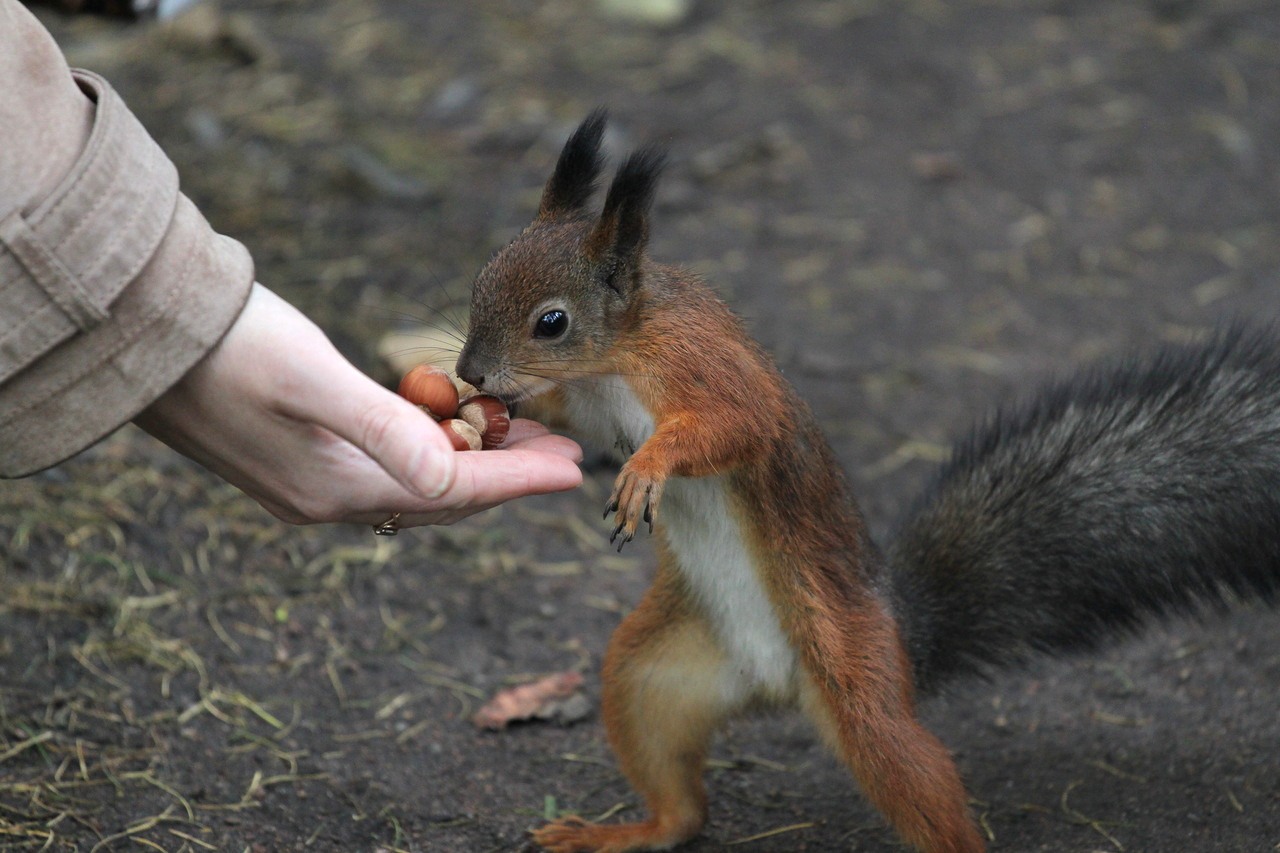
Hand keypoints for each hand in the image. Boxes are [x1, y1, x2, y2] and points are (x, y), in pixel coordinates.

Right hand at [134, 284, 582, 526]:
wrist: (146, 329)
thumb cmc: (228, 344)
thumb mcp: (308, 378)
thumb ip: (381, 429)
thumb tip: (447, 479)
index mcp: (333, 490)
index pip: (452, 494)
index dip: (519, 482)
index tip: (575, 471)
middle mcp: (325, 498)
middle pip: (443, 497)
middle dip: (509, 476)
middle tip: (566, 455)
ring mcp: (309, 480)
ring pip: (418, 483)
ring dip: (475, 462)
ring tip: (527, 438)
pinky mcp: (298, 454)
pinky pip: (388, 465)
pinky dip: (432, 448)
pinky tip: (454, 424)